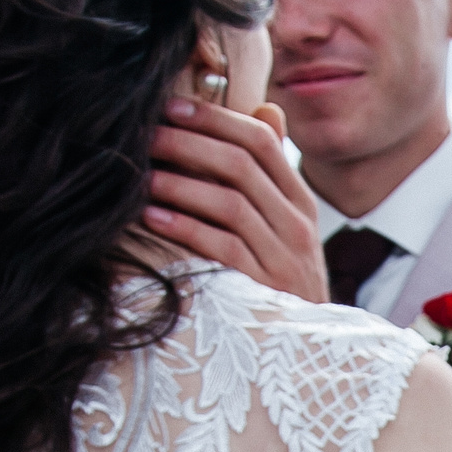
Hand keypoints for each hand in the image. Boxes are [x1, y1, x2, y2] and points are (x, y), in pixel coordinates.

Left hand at [145, 98, 328, 301]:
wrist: (310, 343)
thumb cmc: (281, 274)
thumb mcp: (285, 221)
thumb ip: (271, 170)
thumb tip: (264, 109)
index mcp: (299, 199)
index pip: (261, 141)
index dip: (214, 118)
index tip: (171, 108)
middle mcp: (298, 223)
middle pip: (241, 165)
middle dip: (187, 143)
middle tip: (146, 134)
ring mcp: (285, 257)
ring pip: (231, 203)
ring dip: (180, 184)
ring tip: (142, 176)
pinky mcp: (267, 288)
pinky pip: (223, 248)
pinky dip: (185, 229)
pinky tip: (154, 218)